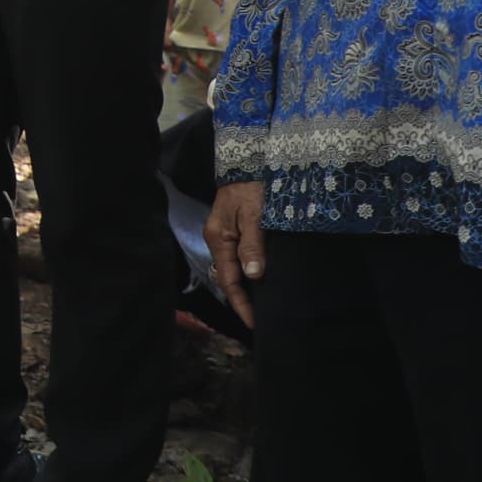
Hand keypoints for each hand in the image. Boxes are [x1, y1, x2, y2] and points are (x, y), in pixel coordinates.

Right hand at [207, 179, 266, 329]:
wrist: (249, 159)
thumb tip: (253, 275)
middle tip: (261, 319)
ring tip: (262, 304)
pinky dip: (249, 272)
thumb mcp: (254, 215)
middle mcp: (218, 239)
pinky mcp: (235, 229)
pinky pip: (239, 258)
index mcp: (219, 238)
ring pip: (234, 268)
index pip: (229, 280)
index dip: (242, 304)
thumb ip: (252, 244)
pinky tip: (260, 280)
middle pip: (229, 278)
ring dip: (247, 288)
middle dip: (243, 300)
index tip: (255, 323)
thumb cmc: (252, 187)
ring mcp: (225, 234)